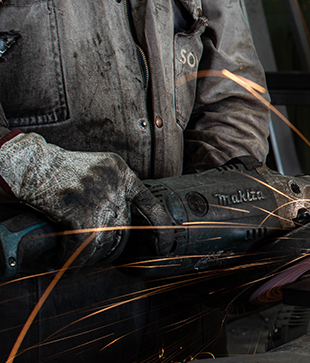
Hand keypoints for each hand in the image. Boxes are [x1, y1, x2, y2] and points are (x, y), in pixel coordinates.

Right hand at [0, 131, 168, 265]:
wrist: (31, 164)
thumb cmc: (60, 170)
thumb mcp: (97, 169)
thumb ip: (114, 186)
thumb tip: (123, 215)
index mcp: (121, 171)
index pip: (150, 202)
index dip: (161, 226)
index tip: (165, 246)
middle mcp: (115, 183)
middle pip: (122, 226)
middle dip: (107, 244)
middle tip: (93, 251)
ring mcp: (99, 197)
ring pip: (104, 239)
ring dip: (88, 253)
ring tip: (74, 257)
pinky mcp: (80, 211)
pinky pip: (82, 245)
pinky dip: (70, 257)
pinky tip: (61, 260)